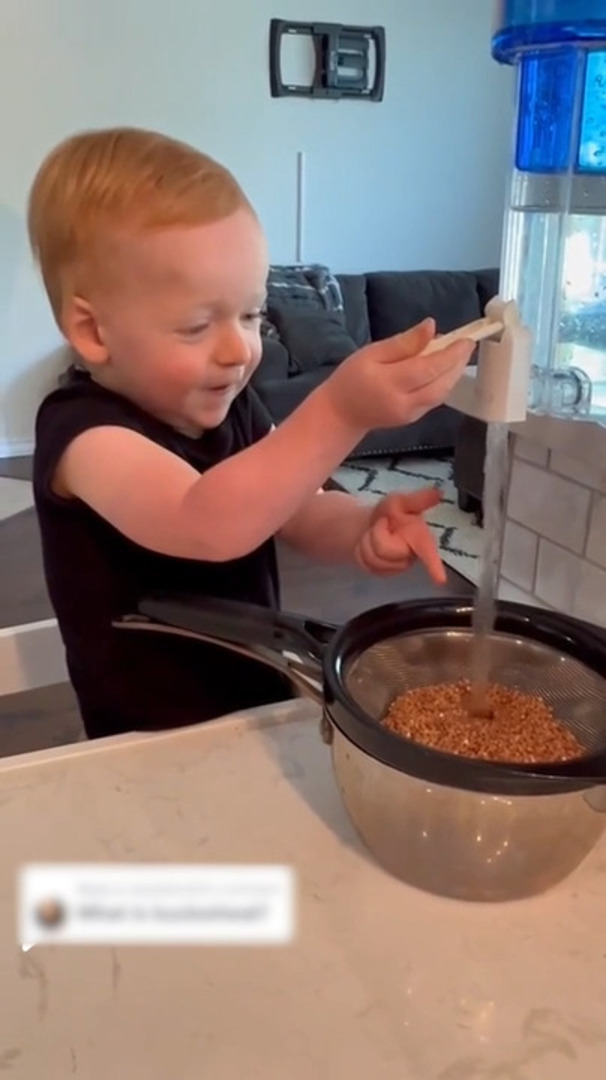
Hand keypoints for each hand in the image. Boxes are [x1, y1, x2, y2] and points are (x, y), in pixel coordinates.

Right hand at [323, 319, 473, 433]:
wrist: (341, 413)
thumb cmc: (352, 378)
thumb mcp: (371, 353)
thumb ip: (403, 342)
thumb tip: (431, 327)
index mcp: (390, 383)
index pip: (428, 369)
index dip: (450, 354)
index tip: (466, 339)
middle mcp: (404, 403)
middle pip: (440, 384)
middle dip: (458, 363)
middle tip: (468, 344)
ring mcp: (410, 414)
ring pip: (442, 394)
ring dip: (455, 373)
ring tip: (459, 354)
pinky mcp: (414, 419)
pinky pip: (435, 399)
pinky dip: (445, 383)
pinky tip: (445, 369)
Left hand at [354, 488, 446, 584]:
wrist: (371, 524)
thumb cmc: (390, 512)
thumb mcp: (400, 501)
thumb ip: (419, 499)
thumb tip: (439, 491)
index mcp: (421, 537)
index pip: (428, 553)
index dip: (435, 566)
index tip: (440, 581)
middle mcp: (413, 555)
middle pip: (387, 551)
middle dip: (377, 535)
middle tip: (380, 525)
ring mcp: (399, 566)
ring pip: (375, 560)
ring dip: (368, 544)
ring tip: (375, 535)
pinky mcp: (385, 573)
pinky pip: (368, 567)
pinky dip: (363, 554)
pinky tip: (370, 547)